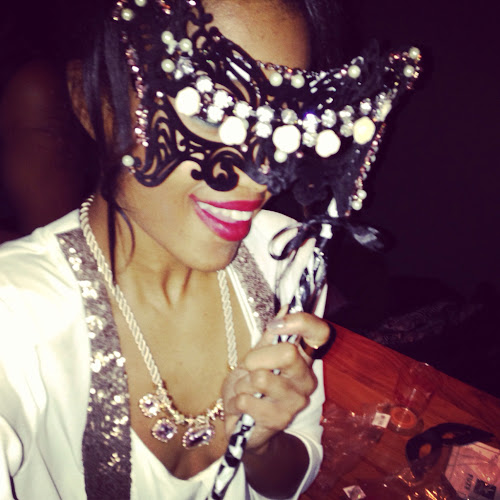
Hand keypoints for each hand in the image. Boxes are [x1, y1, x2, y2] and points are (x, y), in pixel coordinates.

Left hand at [221, 312, 329, 452]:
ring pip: (261, 378)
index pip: (319, 333)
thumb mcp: (257, 357)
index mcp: (303, 359)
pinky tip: (242, 407)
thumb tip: (286, 305)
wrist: (243, 424)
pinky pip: (247, 400)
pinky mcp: (280, 420)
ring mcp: (296, 400)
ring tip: (244, 391)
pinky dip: (236, 401)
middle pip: (288, 353)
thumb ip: (272, 335)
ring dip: (242, 384)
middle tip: (248, 368)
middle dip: (256, 359)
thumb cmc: (250, 387)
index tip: (277, 324)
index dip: (301, 322)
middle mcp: (306, 378)